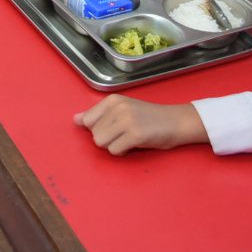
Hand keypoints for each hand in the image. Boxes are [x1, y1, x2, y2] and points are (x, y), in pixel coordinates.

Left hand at [74, 96, 207, 154]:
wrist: (176, 121)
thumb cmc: (148, 117)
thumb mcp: (122, 109)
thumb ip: (98, 114)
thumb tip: (75, 119)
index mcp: (112, 100)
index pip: (87, 120)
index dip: (99, 128)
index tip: (114, 127)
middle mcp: (117, 107)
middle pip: (93, 134)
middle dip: (107, 139)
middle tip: (124, 134)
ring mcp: (126, 120)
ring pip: (100, 143)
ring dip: (114, 146)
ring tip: (128, 139)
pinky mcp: (135, 134)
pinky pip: (114, 150)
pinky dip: (123, 152)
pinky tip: (134, 144)